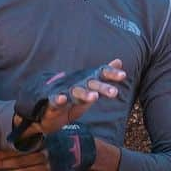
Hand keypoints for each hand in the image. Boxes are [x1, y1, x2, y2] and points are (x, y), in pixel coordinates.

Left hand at [0, 136, 121, 170]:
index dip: (7, 152)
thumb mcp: (55, 130)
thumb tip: (22, 130)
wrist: (88, 151)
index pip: (22, 149)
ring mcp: (49, 168)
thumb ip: (40, 132)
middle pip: (21, 162)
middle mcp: (46, 156)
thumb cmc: (70, 137)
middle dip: (4, 165)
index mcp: (45, 143)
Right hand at [11, 59, 126, 146]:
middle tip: (114, 93)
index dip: (111, 74)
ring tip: (94, 98)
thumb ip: (104, 76)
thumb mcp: (90, 88)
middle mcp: (77, 85)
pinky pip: (55, 100)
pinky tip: (63, 99)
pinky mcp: (52, 102)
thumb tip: (119, 61)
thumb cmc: (72, 97)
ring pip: (76, 92)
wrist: (47, 109)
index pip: (100, 74)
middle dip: (102, 88)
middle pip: (91, 84)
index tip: (123, 75)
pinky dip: (58, 99)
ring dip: (84, 94)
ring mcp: (64, 92)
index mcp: (87, 82)